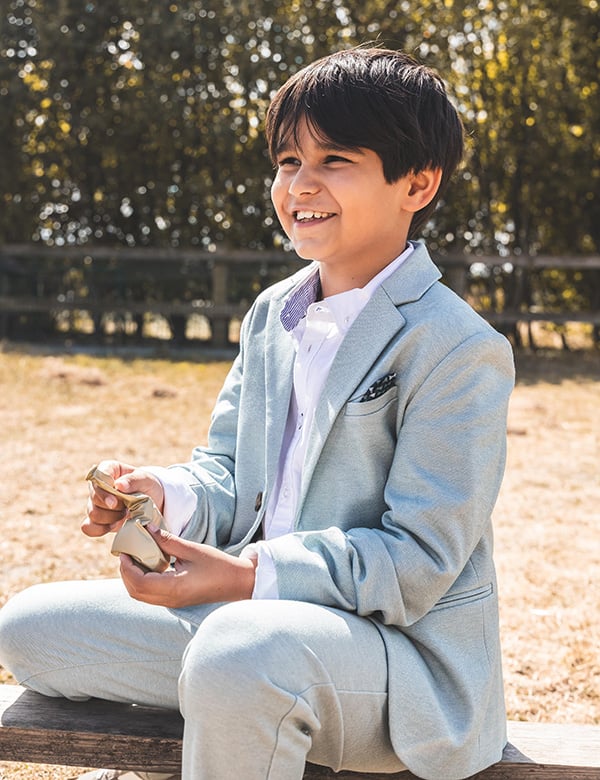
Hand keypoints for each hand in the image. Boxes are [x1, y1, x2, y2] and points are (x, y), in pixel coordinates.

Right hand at [82, 460, 164, 537]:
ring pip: (93, 513)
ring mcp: (95, 503)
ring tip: (127, 515)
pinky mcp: (96, 519)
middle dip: (113, 507)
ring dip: (112, 518)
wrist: (153, 502)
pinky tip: (114, 527)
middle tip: (128, 508)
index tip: (114, 502)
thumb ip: (134, 480)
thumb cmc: (147, 486)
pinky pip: (88, 527)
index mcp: (108, 469)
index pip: (97, 476)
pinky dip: (100, 530)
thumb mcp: (146, 480)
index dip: (103, 490)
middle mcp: (98, 485)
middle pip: (94, 498)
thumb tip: (119, 485)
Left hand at [119, 527, 256, 607]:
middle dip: (126, 573)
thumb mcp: (192, 549)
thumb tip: (147, 529)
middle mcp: (170, 599)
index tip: (125, 551)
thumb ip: (168, 541)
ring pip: (142, 595)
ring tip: (136, 558)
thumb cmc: (218, 565)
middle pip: (136, 592)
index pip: (139, 582)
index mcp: (173, 588)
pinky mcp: (175, 600)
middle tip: (126, 553)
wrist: (237, 582)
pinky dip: (143, 581)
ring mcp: (172, 602)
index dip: (127, 567)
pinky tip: (149, 565)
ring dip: (133, 578)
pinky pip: (151, 594)